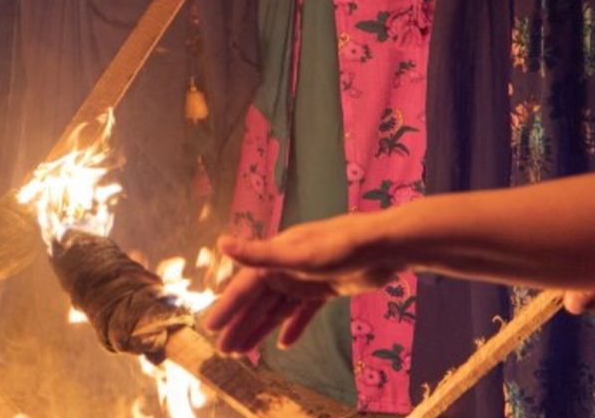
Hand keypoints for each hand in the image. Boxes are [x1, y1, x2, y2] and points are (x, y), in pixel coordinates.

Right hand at [204, 217, 397, 353]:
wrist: (385, 247)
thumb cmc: (341, 248)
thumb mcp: (298, 254)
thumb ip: (260, 254)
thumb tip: (221, 243)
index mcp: (275, 258)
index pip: (244, 288)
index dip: (227, 307)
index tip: (210, 327)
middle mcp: (286, 267)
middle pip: (258, 301)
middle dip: (241, 324)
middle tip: (224, 350)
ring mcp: (306, 279)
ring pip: (278, 309)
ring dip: (261, 329)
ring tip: (245, 351)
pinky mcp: (326, 288)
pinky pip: (303, 312)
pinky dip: (293, 326)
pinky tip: (285, 345)